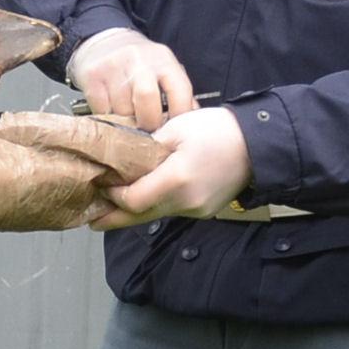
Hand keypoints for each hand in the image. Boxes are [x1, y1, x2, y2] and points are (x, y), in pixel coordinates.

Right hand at [67, 28, 197, 131]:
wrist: (104, 42)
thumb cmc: (140, 63)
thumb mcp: (164, 69)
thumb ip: (179, 93)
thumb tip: (192, 122)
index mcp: (164, 60)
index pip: (179, 91)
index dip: (179, 116)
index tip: (174, 130)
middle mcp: (139, 61)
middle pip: (147, 98)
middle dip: (149, 122)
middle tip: (148, 131)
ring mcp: (114, 67)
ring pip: (123, 109)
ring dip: (127, 123)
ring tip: (129, 122)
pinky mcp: (93, 77)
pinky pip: (103, 110)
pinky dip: (109, 118)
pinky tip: (113, 113)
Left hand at [94, 107, 252, 226]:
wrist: (256, 144)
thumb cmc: (216, 130)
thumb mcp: (175, 128)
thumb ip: (146, 148)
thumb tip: (122, 161)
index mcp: (176, 180)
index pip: (132, 200)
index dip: (113, 196)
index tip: (101, 185)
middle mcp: (185, 202)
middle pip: (140, 217)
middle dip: (114, 218)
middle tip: (91, 221)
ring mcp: (196, 210)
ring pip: (156, 215)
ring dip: (135, 211)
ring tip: (113, 209)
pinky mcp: (203, 211)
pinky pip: (172, 212)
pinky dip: (156, 206)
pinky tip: (146, 199)